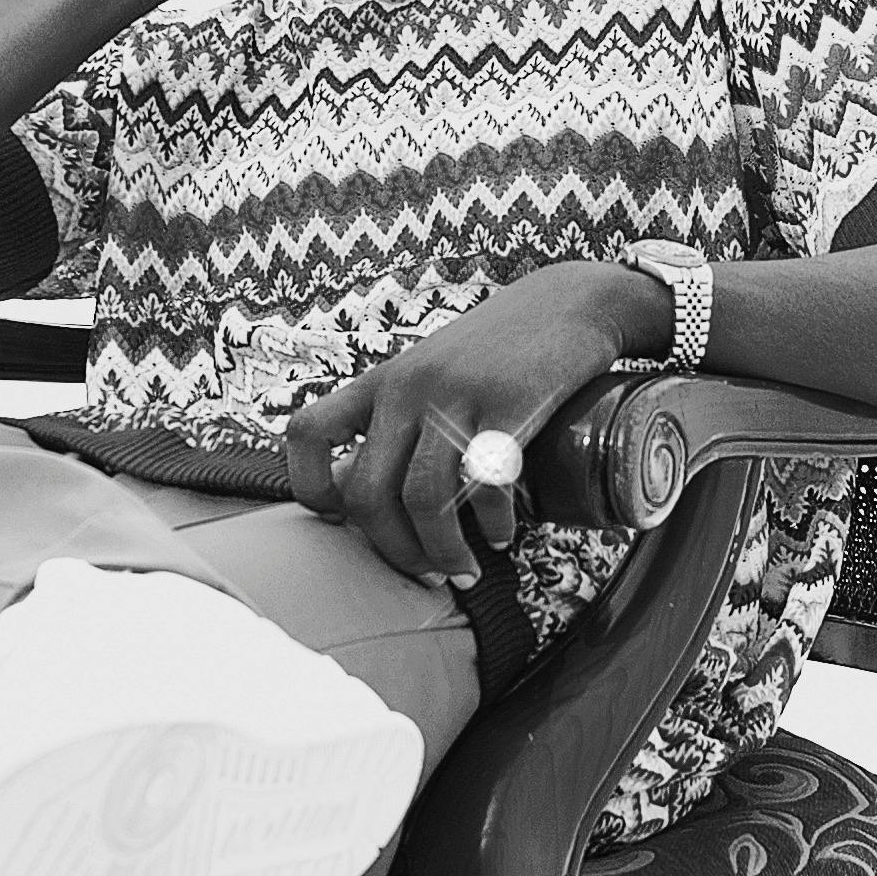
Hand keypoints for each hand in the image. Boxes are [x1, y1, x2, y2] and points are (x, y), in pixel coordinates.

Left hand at [279, 265, 644, 588]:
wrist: (569, 303)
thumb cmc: (499, 350)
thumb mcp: (432, 376)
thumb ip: (401, 424)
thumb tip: (372, 498)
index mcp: (380, 381)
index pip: (308, 433)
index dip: (312, 488)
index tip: (346, 520)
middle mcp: (406, 388)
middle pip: (366, 492)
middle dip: (393, 549)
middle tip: (424, 572)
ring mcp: (454, 396)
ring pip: (422, 499)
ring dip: (442, 552)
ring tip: (464, 570)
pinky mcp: (506, 406)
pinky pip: (482, 485)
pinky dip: (493, 524)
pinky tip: (504, 534)